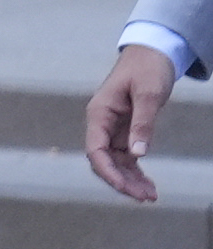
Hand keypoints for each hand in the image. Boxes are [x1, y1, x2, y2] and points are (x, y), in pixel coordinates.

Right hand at [87, 42, 178, 203]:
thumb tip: (138, 154)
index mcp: (99, 114)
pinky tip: (148, 184)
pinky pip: (127, 157)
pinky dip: (136, 171)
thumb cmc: (148, 67)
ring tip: (151, 196)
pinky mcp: (126, 131)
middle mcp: (102, 125)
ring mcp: (113, 129)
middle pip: (105, 161)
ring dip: (131, 180)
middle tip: (145, 197)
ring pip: (117, 162)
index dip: (108, 171)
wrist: (153, 51)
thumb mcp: (148, 93)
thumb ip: (143, 123)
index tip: (125, 187)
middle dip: (123, 181)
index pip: (95, 150)